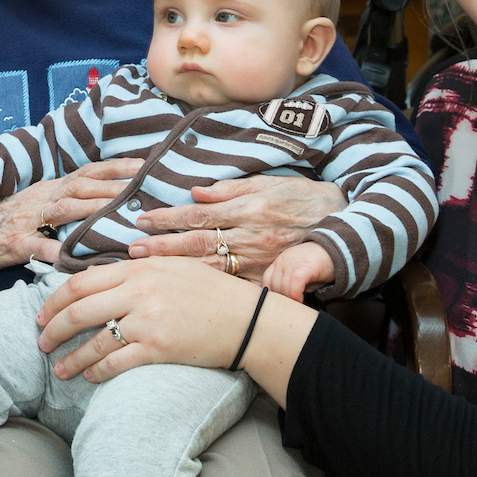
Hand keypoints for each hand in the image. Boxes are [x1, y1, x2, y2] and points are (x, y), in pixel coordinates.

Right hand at [0, 159, 142, 273]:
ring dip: (94, 210)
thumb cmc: (8, 223)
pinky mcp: (17, 243)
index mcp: (50, 189)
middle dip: (114, 184)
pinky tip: (85, 263)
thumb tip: (104, 200)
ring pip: (66, 210)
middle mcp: (42, 198)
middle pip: (81, 185)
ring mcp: (29, 220)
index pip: (87, 171)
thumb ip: (67, 202)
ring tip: (121, 215)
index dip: (115, 166)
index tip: (144, 165)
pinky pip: (44, 250)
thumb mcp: (38, 205)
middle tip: (145, 186)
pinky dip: (64, 256)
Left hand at [34, 255, 262, 380]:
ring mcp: (148, 320)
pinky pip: (117, 363)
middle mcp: (139, 292)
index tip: (43, 314)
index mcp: (139, 269)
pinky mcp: (159, 348)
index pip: (81, 282)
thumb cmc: (213, 293)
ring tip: (60, 369)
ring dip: (71, 358)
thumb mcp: (174, 266)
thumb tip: (103, 273)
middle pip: (78, 310)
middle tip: (41, 343)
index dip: (55, 300)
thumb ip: (139, 267)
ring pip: (94, 341)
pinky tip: (90, 376)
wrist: (249, 320)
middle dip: (53, 329)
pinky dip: (98, 371)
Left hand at [127, 174, 345, 272]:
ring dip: (176, 269)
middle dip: (163, 247)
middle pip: (198, 243)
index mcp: (248, 208)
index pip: (199, 214)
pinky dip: (206, 290)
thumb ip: (231, 188)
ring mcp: (258, 260)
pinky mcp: (266, 277)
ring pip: (210, 266)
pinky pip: (233, 285)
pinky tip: (181, 295)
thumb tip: (195, 190)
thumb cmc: (303, 199)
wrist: (344, 226)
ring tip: (145, 270)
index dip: (169, 218)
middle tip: (132, 250)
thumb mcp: (270, 182)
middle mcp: (250, 236)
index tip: (142, 220)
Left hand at [263, 242, 336, 302]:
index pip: (267, 280)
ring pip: (283, 286)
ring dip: (288, 299)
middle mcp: (284, 261)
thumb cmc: (316, 266)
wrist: (336, 250)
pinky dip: (296, 294)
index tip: (278, 303)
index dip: (271, 294)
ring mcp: (293, 262)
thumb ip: (288, 283)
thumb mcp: (298, 273)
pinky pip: (295, 283)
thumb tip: (282, 301)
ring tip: (296, 305)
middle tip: (290, 306)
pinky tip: (300, 300)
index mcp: (280, 262)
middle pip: (274, 285)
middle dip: (281, 299)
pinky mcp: (306, 266)